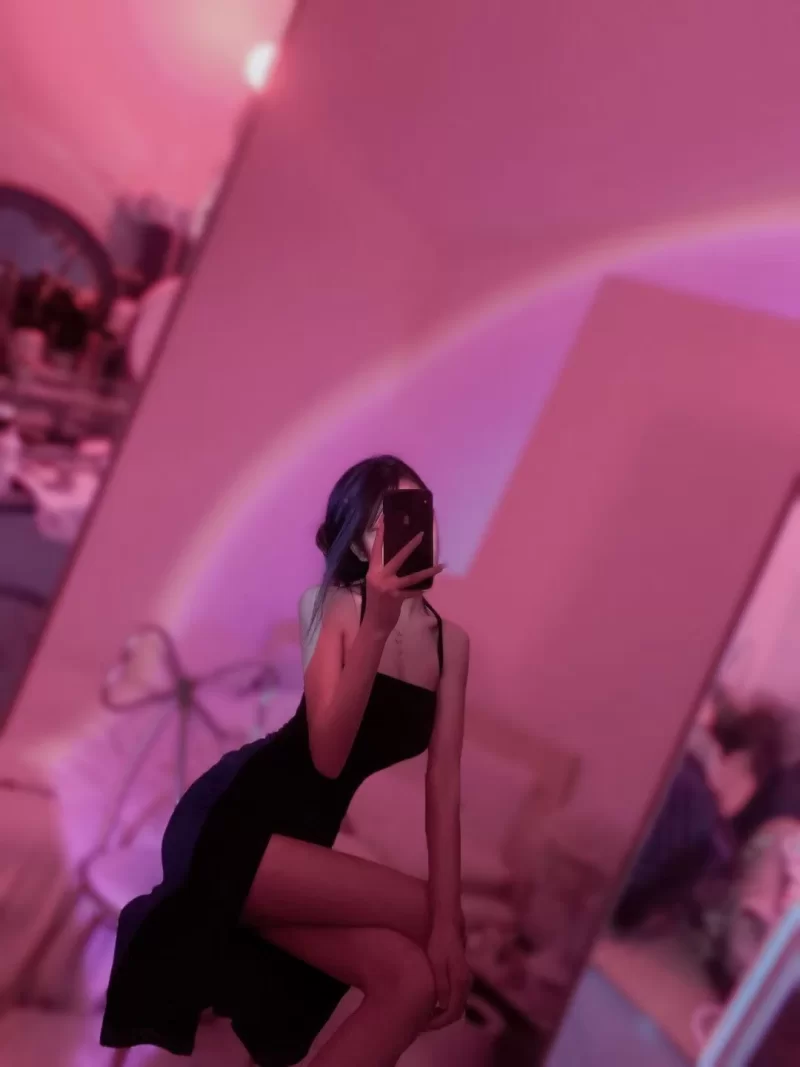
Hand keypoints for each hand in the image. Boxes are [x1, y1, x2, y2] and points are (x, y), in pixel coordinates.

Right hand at [362, 520, 443, 637]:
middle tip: (421, 534)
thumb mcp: (375, 583)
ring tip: (440, 565)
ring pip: (412, 577)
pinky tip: (428, 588)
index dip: (381, 535)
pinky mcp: (397, 598)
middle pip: (397, 557)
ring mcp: (388, 587)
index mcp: (373, 571)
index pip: (376, 549)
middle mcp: (379, 577)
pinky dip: (421, 590)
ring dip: (428, 571)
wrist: (374, 623)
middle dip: (410, 546)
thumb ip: (383, 571)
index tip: (385, 520)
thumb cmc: (376, 602)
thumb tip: (395, 559)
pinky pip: (414, 591)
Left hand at [426, 921, 471, 1029]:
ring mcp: (465, 976)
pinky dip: (446, 1003)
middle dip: (441, 1020)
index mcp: (460, 981)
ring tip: (427, 1013)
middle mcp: (466, 981)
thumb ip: (442, 985)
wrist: (448, 922)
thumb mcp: (437, 963)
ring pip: (457, 1003)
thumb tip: (443, 1006)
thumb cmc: (439, 941)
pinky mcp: (461, 971)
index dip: (439, 1023)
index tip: (424, 1025)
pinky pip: (456, 995)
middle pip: (457, 1011)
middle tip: (423, 1023)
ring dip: (444, 1012)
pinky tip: (433, 999)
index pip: (453, 1012)